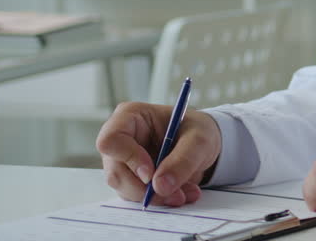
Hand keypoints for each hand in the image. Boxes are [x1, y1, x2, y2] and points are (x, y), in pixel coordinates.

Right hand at [96, 101, 222, 206]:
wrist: (204, 145)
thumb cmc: (198, 131)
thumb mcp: (199, 140)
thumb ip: (182, 160)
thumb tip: (159, 186)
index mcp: (130, 116)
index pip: (111, 140)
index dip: (128, 159)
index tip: (151, 174)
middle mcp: (121, 139)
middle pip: (116, 172)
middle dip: (145, 189)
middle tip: (176, 194)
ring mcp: (124, 161)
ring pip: (126, 189)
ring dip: (156, 197)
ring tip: (185, 193)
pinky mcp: (131, 179)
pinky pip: (137, 197)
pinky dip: (160, 200)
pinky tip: (181, 193)